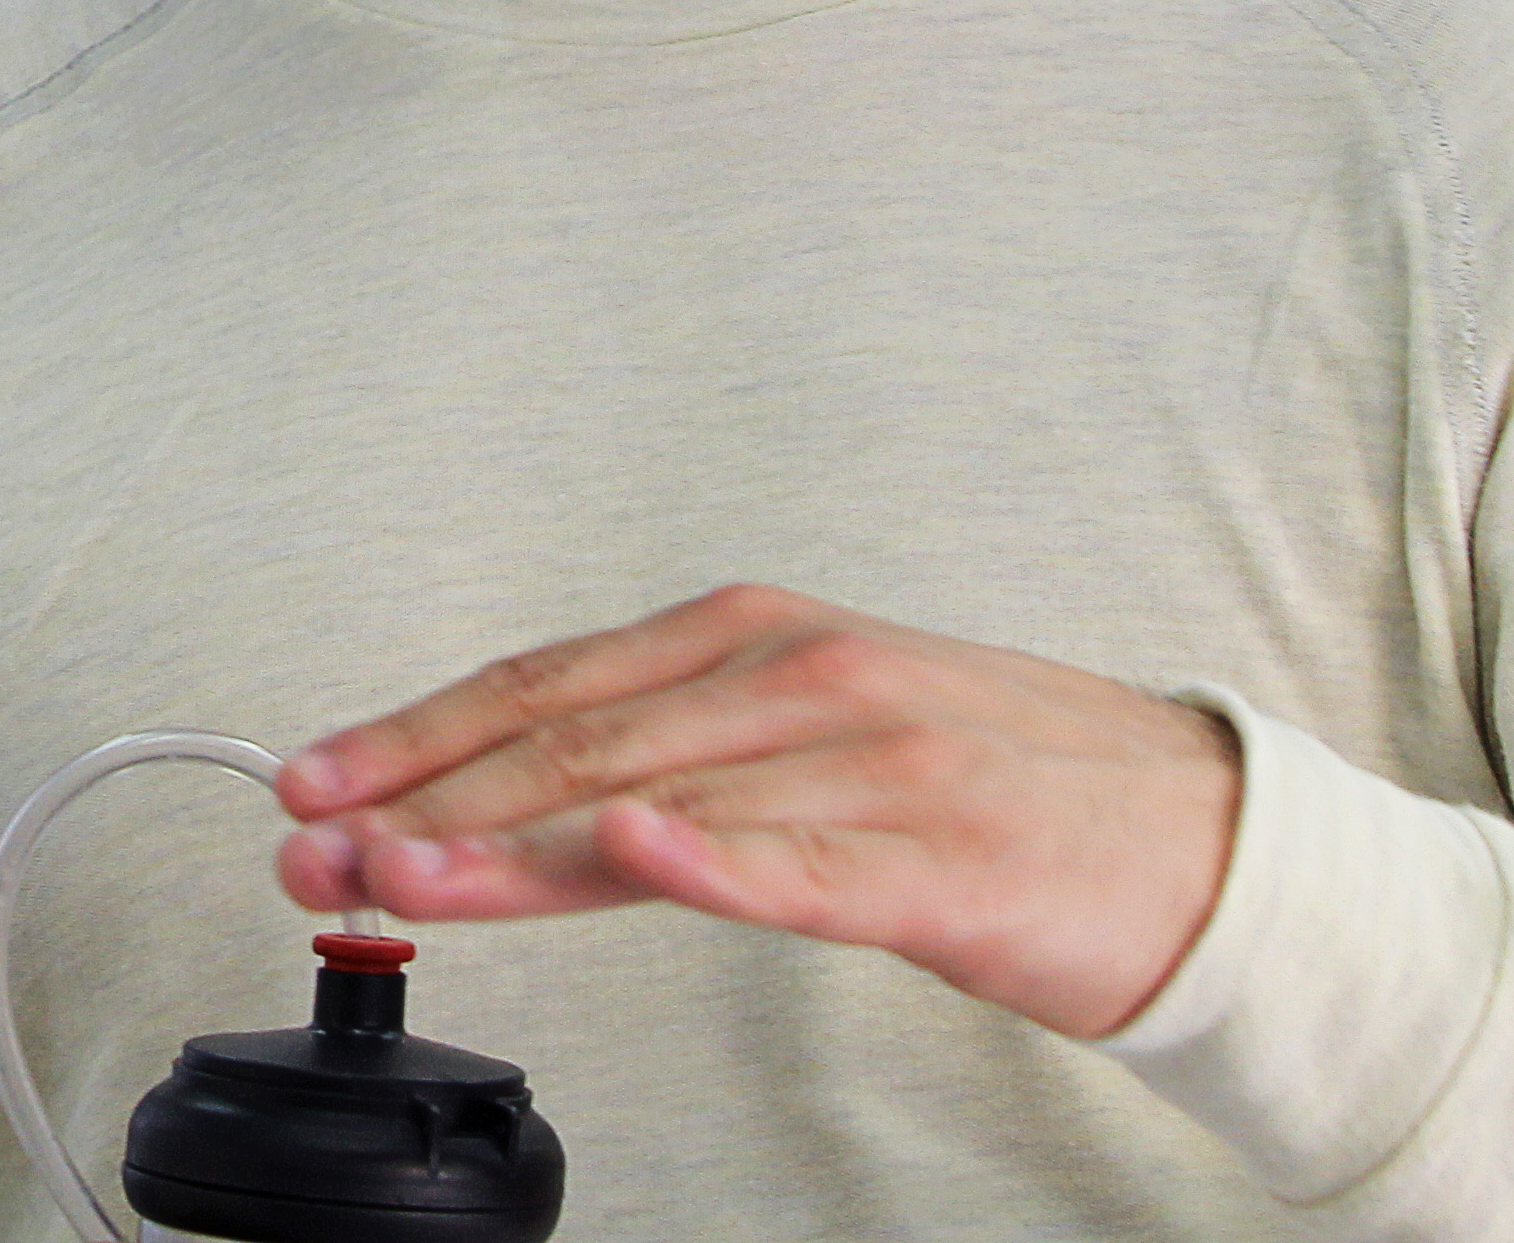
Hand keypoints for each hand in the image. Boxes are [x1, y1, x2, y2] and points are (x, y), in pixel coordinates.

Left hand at [269, 584, 1242, 1039]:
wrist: (1205, 838)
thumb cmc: (994, 790)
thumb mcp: (808, 743)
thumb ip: (671, 763)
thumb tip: (514, 803)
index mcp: (753, 637)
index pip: (544, 681)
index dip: (413, 736)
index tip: (308, 783)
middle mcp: (795, 677)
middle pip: (571, 737)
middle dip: (421, 800)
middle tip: (310, 848)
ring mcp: (870, 763)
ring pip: (653, 801)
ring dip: (508, 845)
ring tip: (397, 876)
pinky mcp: (940, 861)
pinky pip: (801, 864)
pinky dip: (704, 858)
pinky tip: (622, 850)